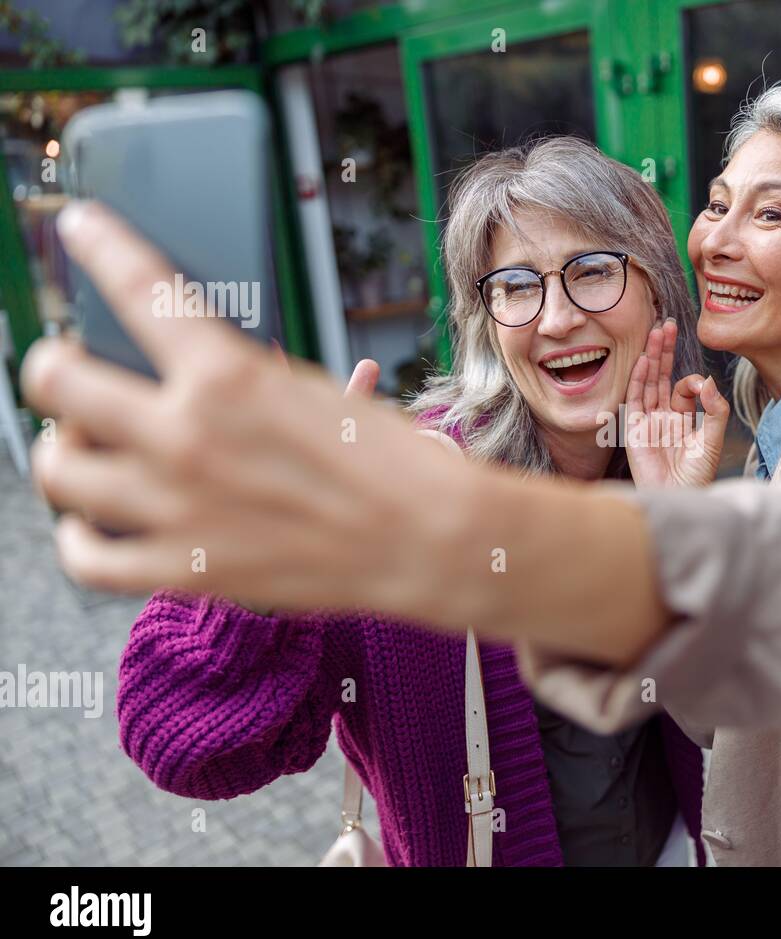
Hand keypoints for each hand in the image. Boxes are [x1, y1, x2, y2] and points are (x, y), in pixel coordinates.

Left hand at [22, 201, 468, 618]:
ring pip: (56, 468)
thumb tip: (209, 370)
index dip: (97, 243)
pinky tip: (93, 522)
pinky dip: (77, 537)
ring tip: (81, 446)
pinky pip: (85, 557)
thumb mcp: (316, 393)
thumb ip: (244, 380)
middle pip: (55, 379)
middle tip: (72, 367)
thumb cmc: (393, 463)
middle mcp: (185, 436)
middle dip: (54, 364)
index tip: (81, 230)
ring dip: (61, 448)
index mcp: (227, 374)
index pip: (133, 284)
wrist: (430, 539)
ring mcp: (175, 507)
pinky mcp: (183, 570)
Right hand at [624, 320, 728, 487]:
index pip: (683, 389)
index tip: (702, 386)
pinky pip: (635, 399)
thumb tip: (709, 380)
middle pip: (662, 378)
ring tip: (657, 331)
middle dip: (665, 352)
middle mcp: (662, 418)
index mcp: (682, 420)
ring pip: (648, 383)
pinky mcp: (634, 429)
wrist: (679, 496)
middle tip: (668, 325)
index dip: (692, 381)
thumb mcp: (712, 438)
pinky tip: (644, 360)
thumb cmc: (697, 475)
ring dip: (651, 357)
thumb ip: (714, 409)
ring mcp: (646, 422)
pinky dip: (639, 379)